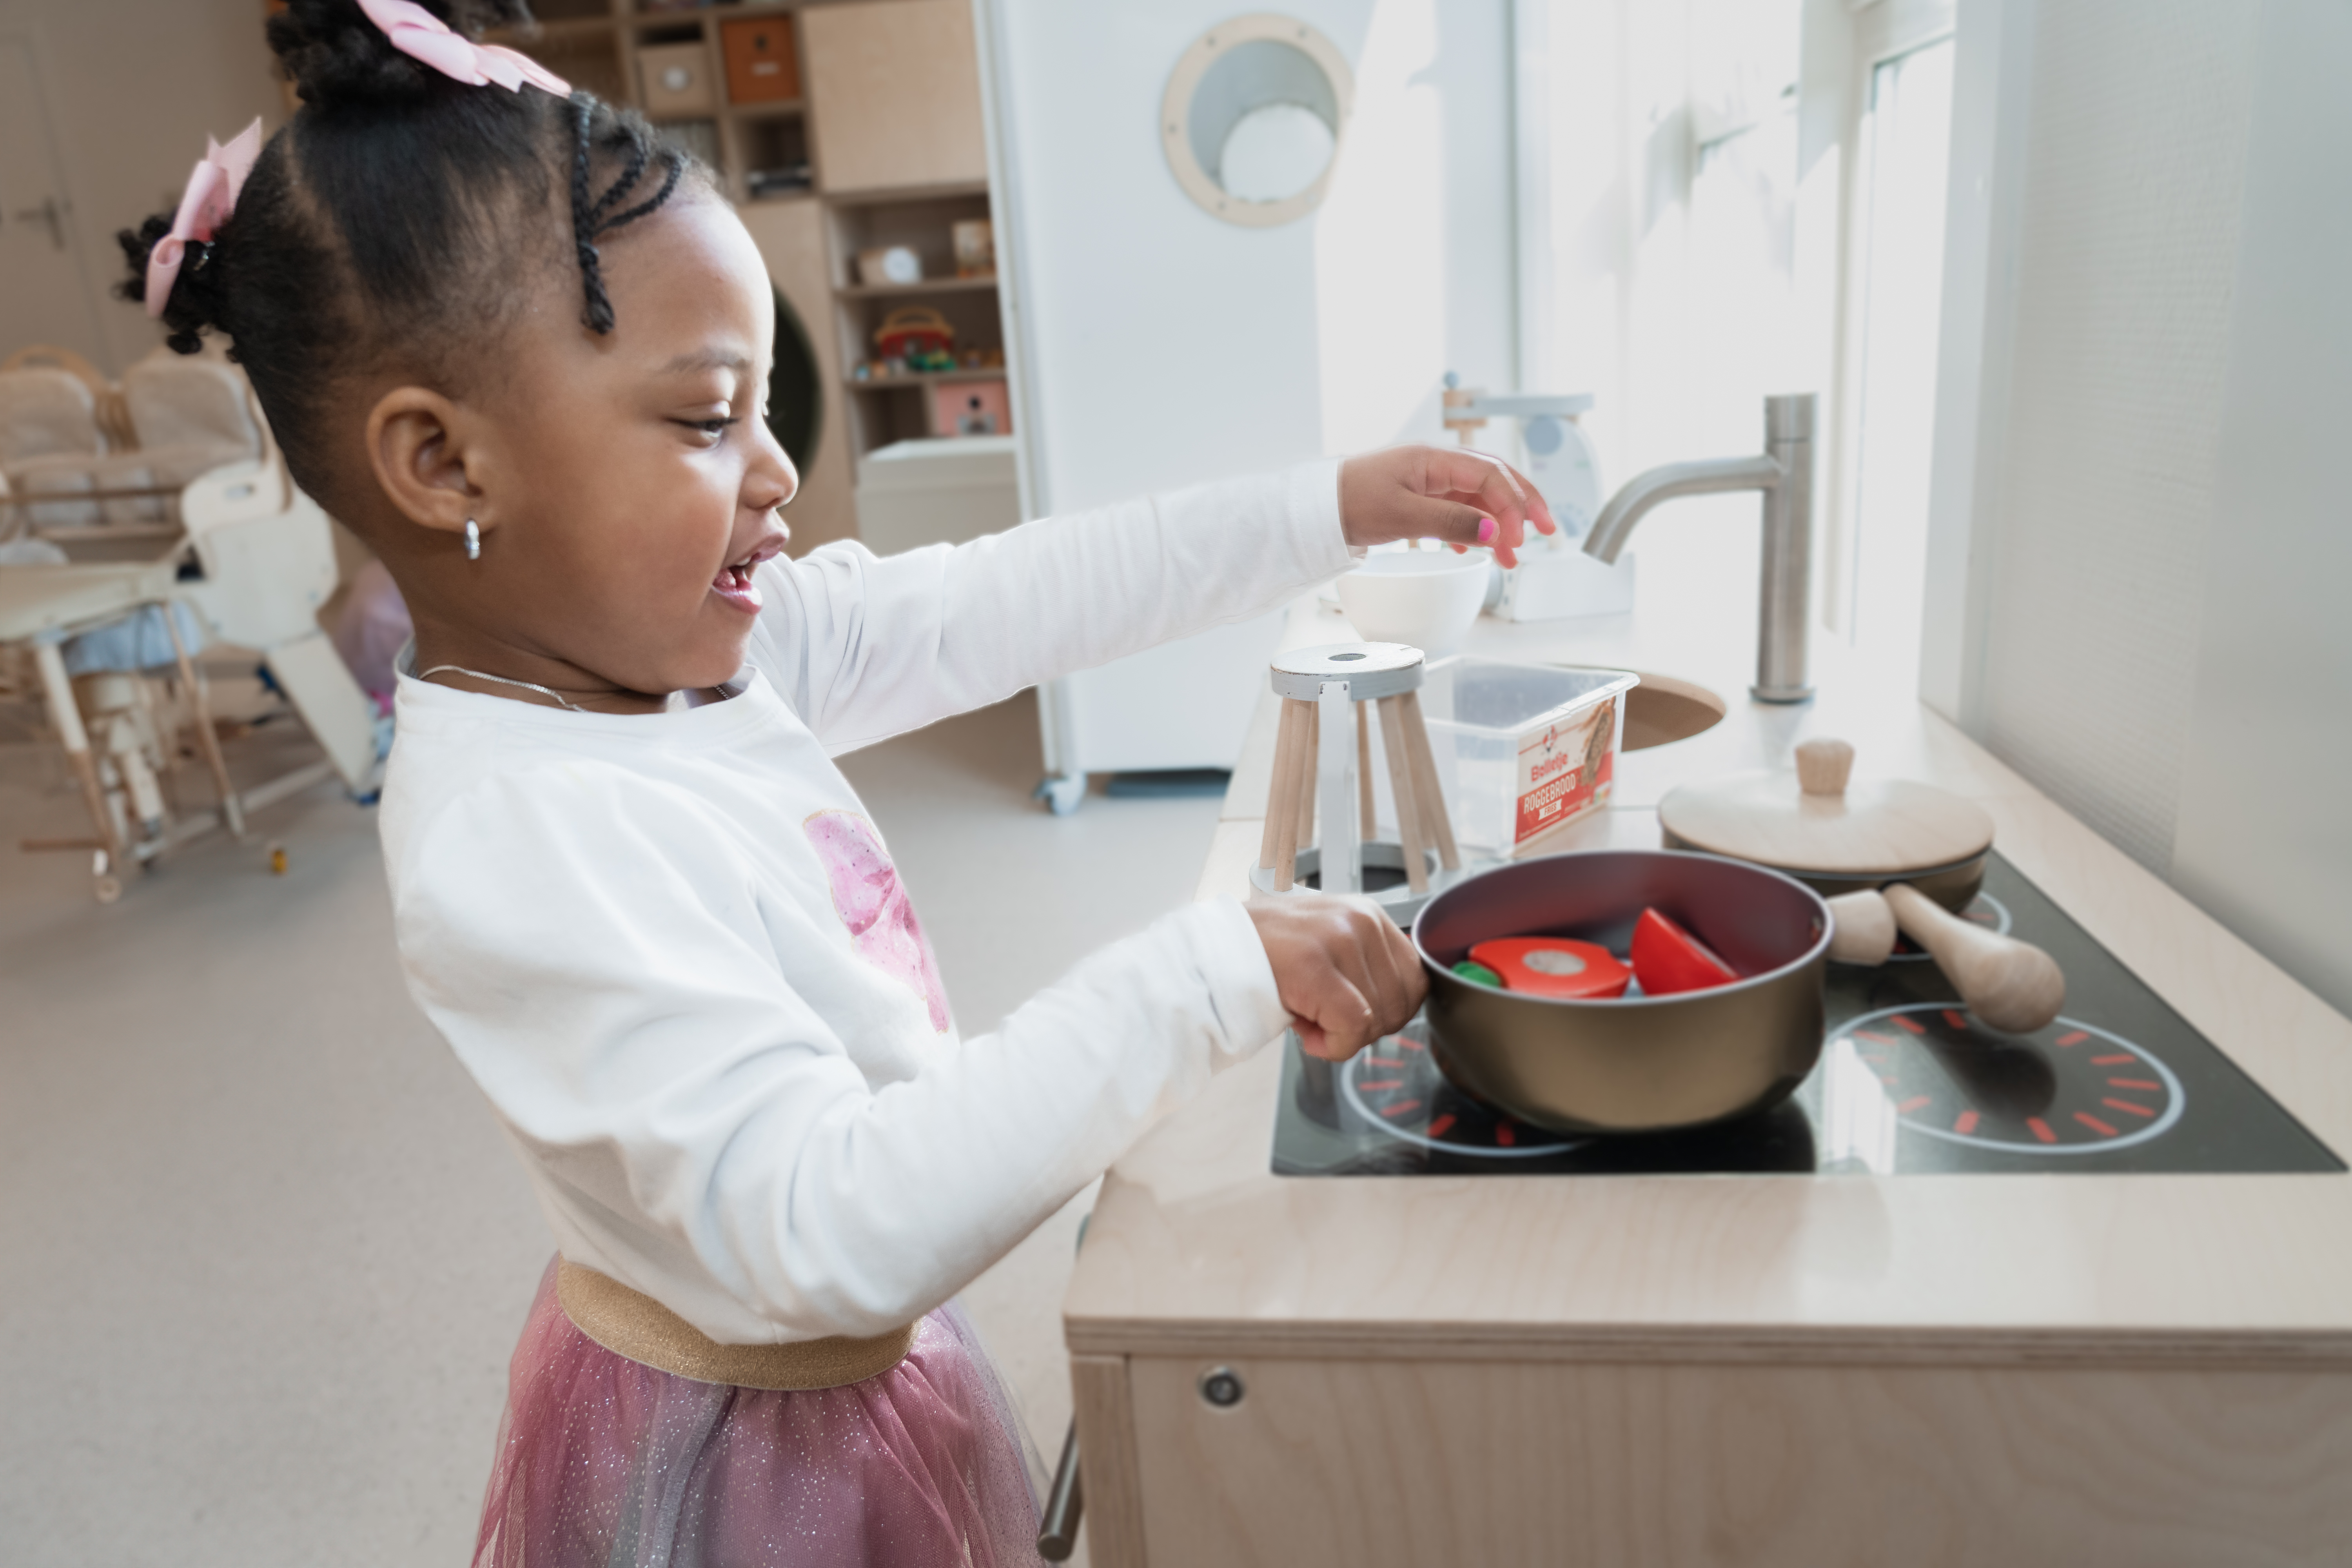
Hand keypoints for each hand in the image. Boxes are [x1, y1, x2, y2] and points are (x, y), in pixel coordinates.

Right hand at [1245, 894, 1428, 1060]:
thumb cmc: (1266, 954)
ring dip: (1342, 1035)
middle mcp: (1359, 921)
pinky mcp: (1314, 967)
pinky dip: (1334, 1045)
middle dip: (1365, 1028)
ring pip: (1377, 1019)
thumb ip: (1363, 967)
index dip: (1391, 1012)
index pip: (1415, 979)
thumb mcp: (1328, 946)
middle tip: (1324, 1017)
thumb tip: (1392, 1011)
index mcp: (1367, 914)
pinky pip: (1353, 1026)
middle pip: (1400, 1005)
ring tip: (1306, 1015)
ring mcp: (1338, 940)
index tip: (1357, 1016)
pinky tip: (1306, 1034)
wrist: (1212, 951)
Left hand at [1338, 445, 1558, 568]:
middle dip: (1521, 506)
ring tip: (1509, 557)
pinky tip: (1473, 548)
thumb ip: (1451, 521)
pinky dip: (1472, 527)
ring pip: (1477, 497)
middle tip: (1546, 533)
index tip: (1522, 537)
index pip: (1490, 475)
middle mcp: (1435, 464)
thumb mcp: (1403, 515)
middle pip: (1493, 479)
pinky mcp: (1418, 496)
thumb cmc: (1350, 502)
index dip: (1513, 505)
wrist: (1314, 508)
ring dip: (1497, 524)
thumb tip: (1492, 531)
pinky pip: (1457, 507)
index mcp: (1434, 459)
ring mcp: (1428, 480)